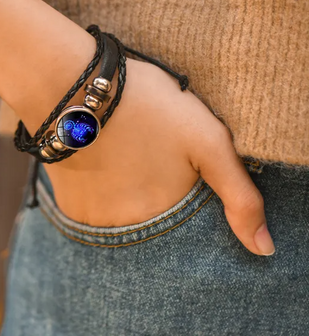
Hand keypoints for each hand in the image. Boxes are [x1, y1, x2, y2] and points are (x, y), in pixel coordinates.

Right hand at [37, 58, 274, 256]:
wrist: (73, 85)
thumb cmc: (146, 106)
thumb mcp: (207, 140)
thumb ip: (240, 196)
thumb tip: (264, 250)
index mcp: (166, 215)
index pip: (188, 226)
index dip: (188, 194)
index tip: (176, 167)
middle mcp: (128, 229)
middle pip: (156, 222)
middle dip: (159, 195)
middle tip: (148, 154)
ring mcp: (95, 221)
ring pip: (127, 218)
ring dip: (131, 195)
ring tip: (127, 155)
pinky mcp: (72, 208)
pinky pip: (99, 212)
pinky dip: (107, 194)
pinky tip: (107, 163)